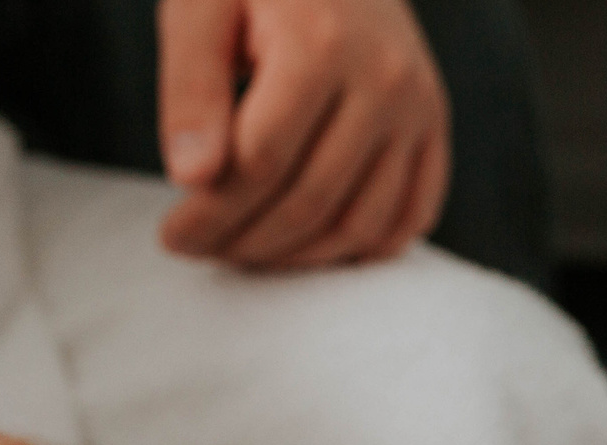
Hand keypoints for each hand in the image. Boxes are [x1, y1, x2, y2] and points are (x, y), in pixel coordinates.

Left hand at [157, 0, 448, 269]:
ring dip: (299, 257)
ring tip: (247, 252)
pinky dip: (364, 248)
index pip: (260, 162)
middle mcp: (384, 80)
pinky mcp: (435, 124)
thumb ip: (190, 88)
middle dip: (247, 241)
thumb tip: (191, 179)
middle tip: (201, 250)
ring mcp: (418, 107)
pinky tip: (314, 250)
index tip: (172, 236)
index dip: (211, 213)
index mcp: (320, 45)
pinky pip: (412, 214)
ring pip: (361, 221)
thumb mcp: (199, 8)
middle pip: (311, 198)